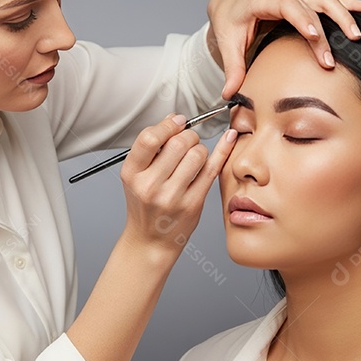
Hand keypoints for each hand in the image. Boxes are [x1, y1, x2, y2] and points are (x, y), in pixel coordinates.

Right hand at [119, 114, 237, 261]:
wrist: (150, 241)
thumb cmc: (145, 205)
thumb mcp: (137, 176)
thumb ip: (152, 148)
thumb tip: (173, 118)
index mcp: (132, 174)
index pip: (149, 138)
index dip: (168, 125)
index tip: (178, 122)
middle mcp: (150, 186)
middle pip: (178, 143)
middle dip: (188, 136)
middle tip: (188, 141)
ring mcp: (172, 197)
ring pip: (197, 154)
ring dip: (200, 149)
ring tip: (194, 158)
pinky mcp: (193, 204)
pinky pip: (212, 169)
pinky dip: (223, 151)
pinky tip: (229, 139)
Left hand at [206, 0, 360, 98]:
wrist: (232, 2)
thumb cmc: (230, 20)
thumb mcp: (227, 42)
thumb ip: (232, 68)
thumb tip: (229, 94)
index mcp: (262, 0)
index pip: (286, 6)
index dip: (301, 20)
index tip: (314, 35)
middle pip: (309, 9)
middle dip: (322, 35)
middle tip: (329, 61)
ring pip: (325, 2)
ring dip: (344, 16)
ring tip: (357, 35)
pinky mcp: (307, 2)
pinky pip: (331, 2)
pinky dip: (352, 4)